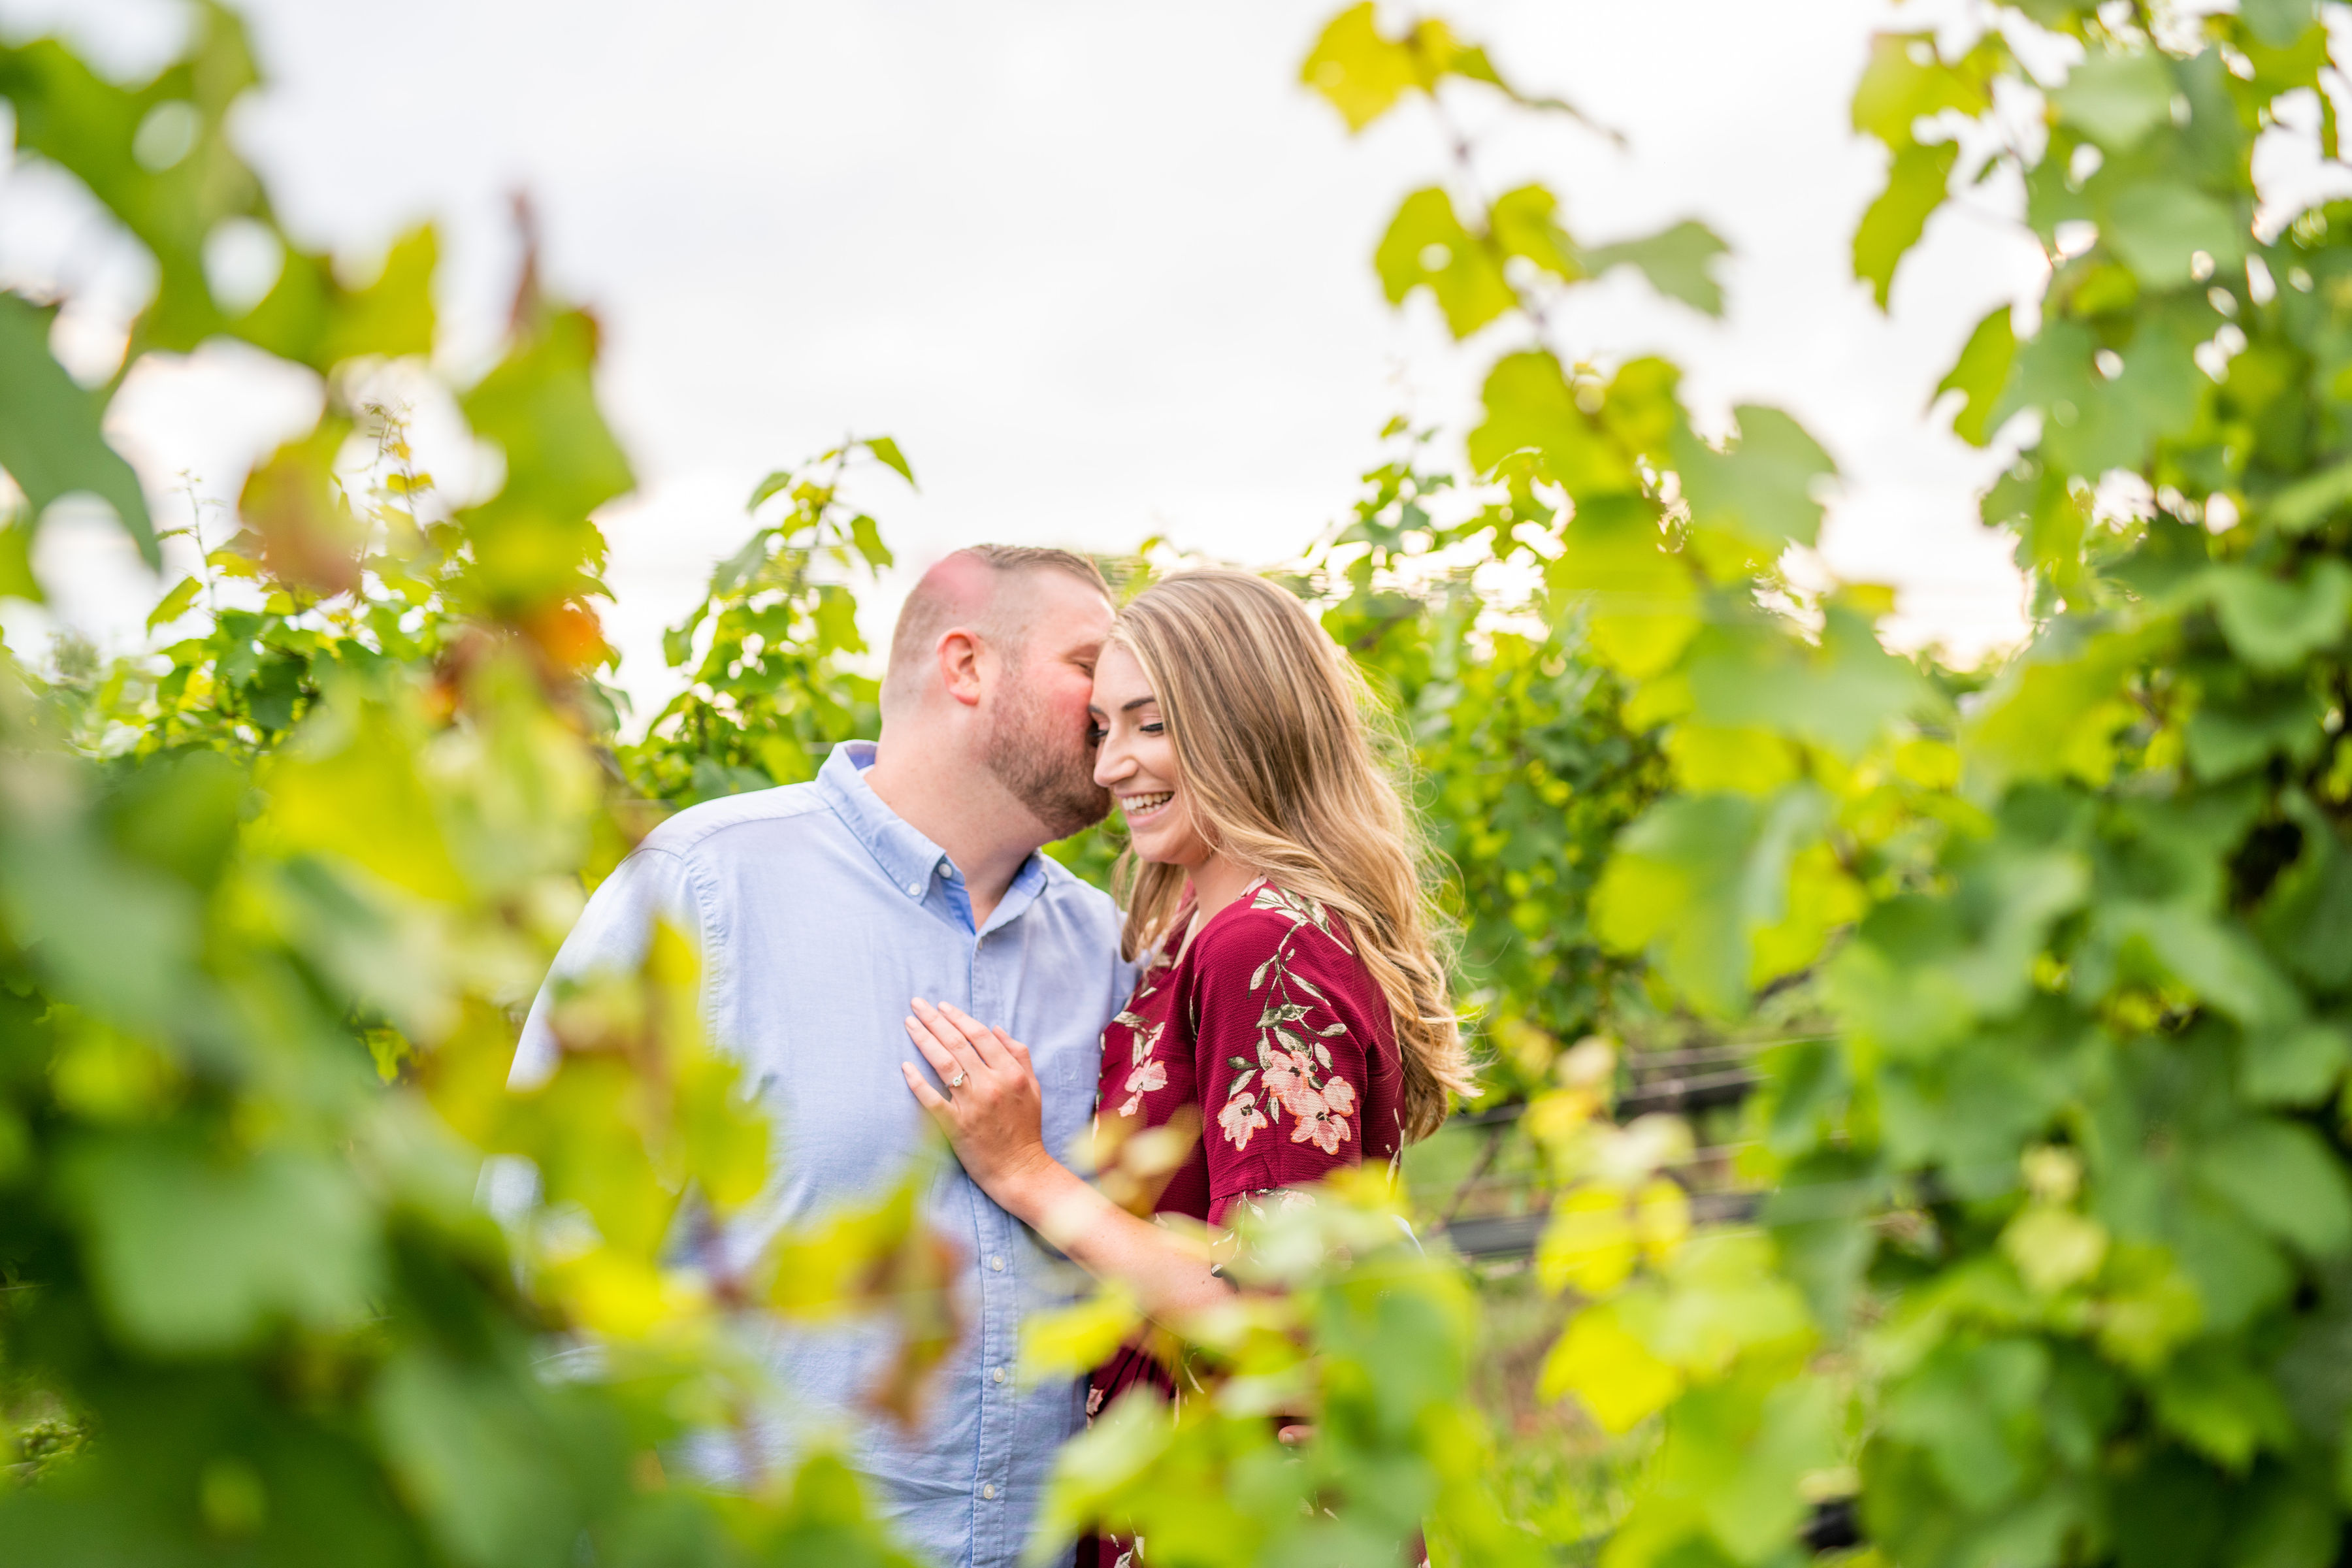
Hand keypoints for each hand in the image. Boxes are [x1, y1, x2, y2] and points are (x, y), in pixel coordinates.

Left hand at [900, 999, 1059, 1206]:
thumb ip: (1018, 1055)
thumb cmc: (1026, 1128)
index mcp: (1011, 1073)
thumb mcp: (1033, 1087)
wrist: (1020, 1169)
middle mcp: (991, 1085)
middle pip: (957, 1044)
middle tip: (917, 1003)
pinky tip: (904, 1065)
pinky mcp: (955, 1126)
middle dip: (934, 1020)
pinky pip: (931, 1099)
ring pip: (943, 1064)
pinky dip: (917, 1081)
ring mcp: (972, 1105)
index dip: (959, 1017)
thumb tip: (995, 1028)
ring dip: (924, 1040)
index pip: (980, 1036)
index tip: (942, 1006)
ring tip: (909, 1023)